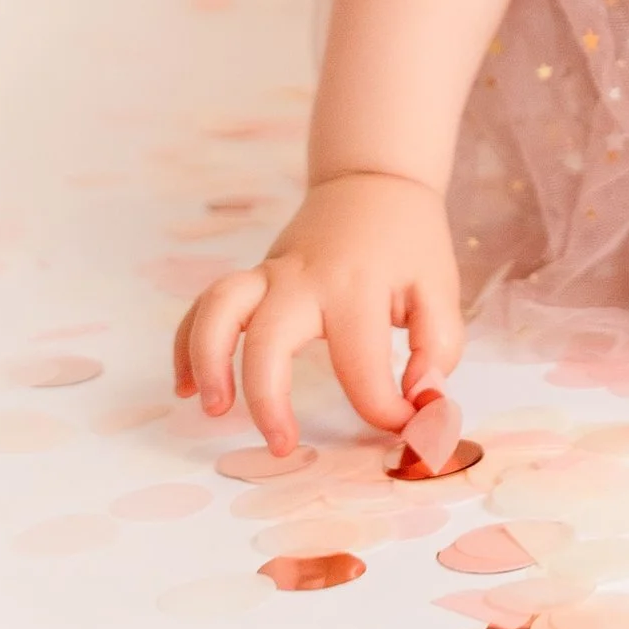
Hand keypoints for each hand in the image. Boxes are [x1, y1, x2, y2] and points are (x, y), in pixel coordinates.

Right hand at [172, 170, 466, 454]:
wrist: (374, 183)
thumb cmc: (410, 244)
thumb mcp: (441, 291)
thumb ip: (438, 350)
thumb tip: (418, 400)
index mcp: (358, 287)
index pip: (361, 366)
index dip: (383, 410)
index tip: (403, 424)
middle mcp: (305, 279)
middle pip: (268, 336)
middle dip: (267, 397)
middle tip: (281, 445)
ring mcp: (271, 274)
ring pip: (219, 308)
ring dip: (207, 359)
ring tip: (212, 409)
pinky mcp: (254, 277)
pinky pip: (205, 305)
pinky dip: (186, 343)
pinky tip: (186, 386)